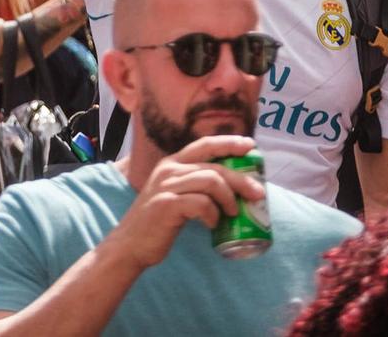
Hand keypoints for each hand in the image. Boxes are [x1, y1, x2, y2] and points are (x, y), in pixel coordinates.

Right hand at [104, 134, 262, 269]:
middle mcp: (169, 170)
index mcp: (172, 163)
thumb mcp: (175, 194)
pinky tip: (213, 224)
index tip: (251, 146)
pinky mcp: (167, 205)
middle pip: (214, 166)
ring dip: (229, 198)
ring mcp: (167, 186)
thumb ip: (195, 186)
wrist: (130, 245)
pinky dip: (213, 214)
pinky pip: (202, 204)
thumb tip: (233, 187)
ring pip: (211, 181)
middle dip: (241, 178)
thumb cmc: (158, 222)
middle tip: (258, 193)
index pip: (205, 144)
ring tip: (234, 213)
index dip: (229, 143)